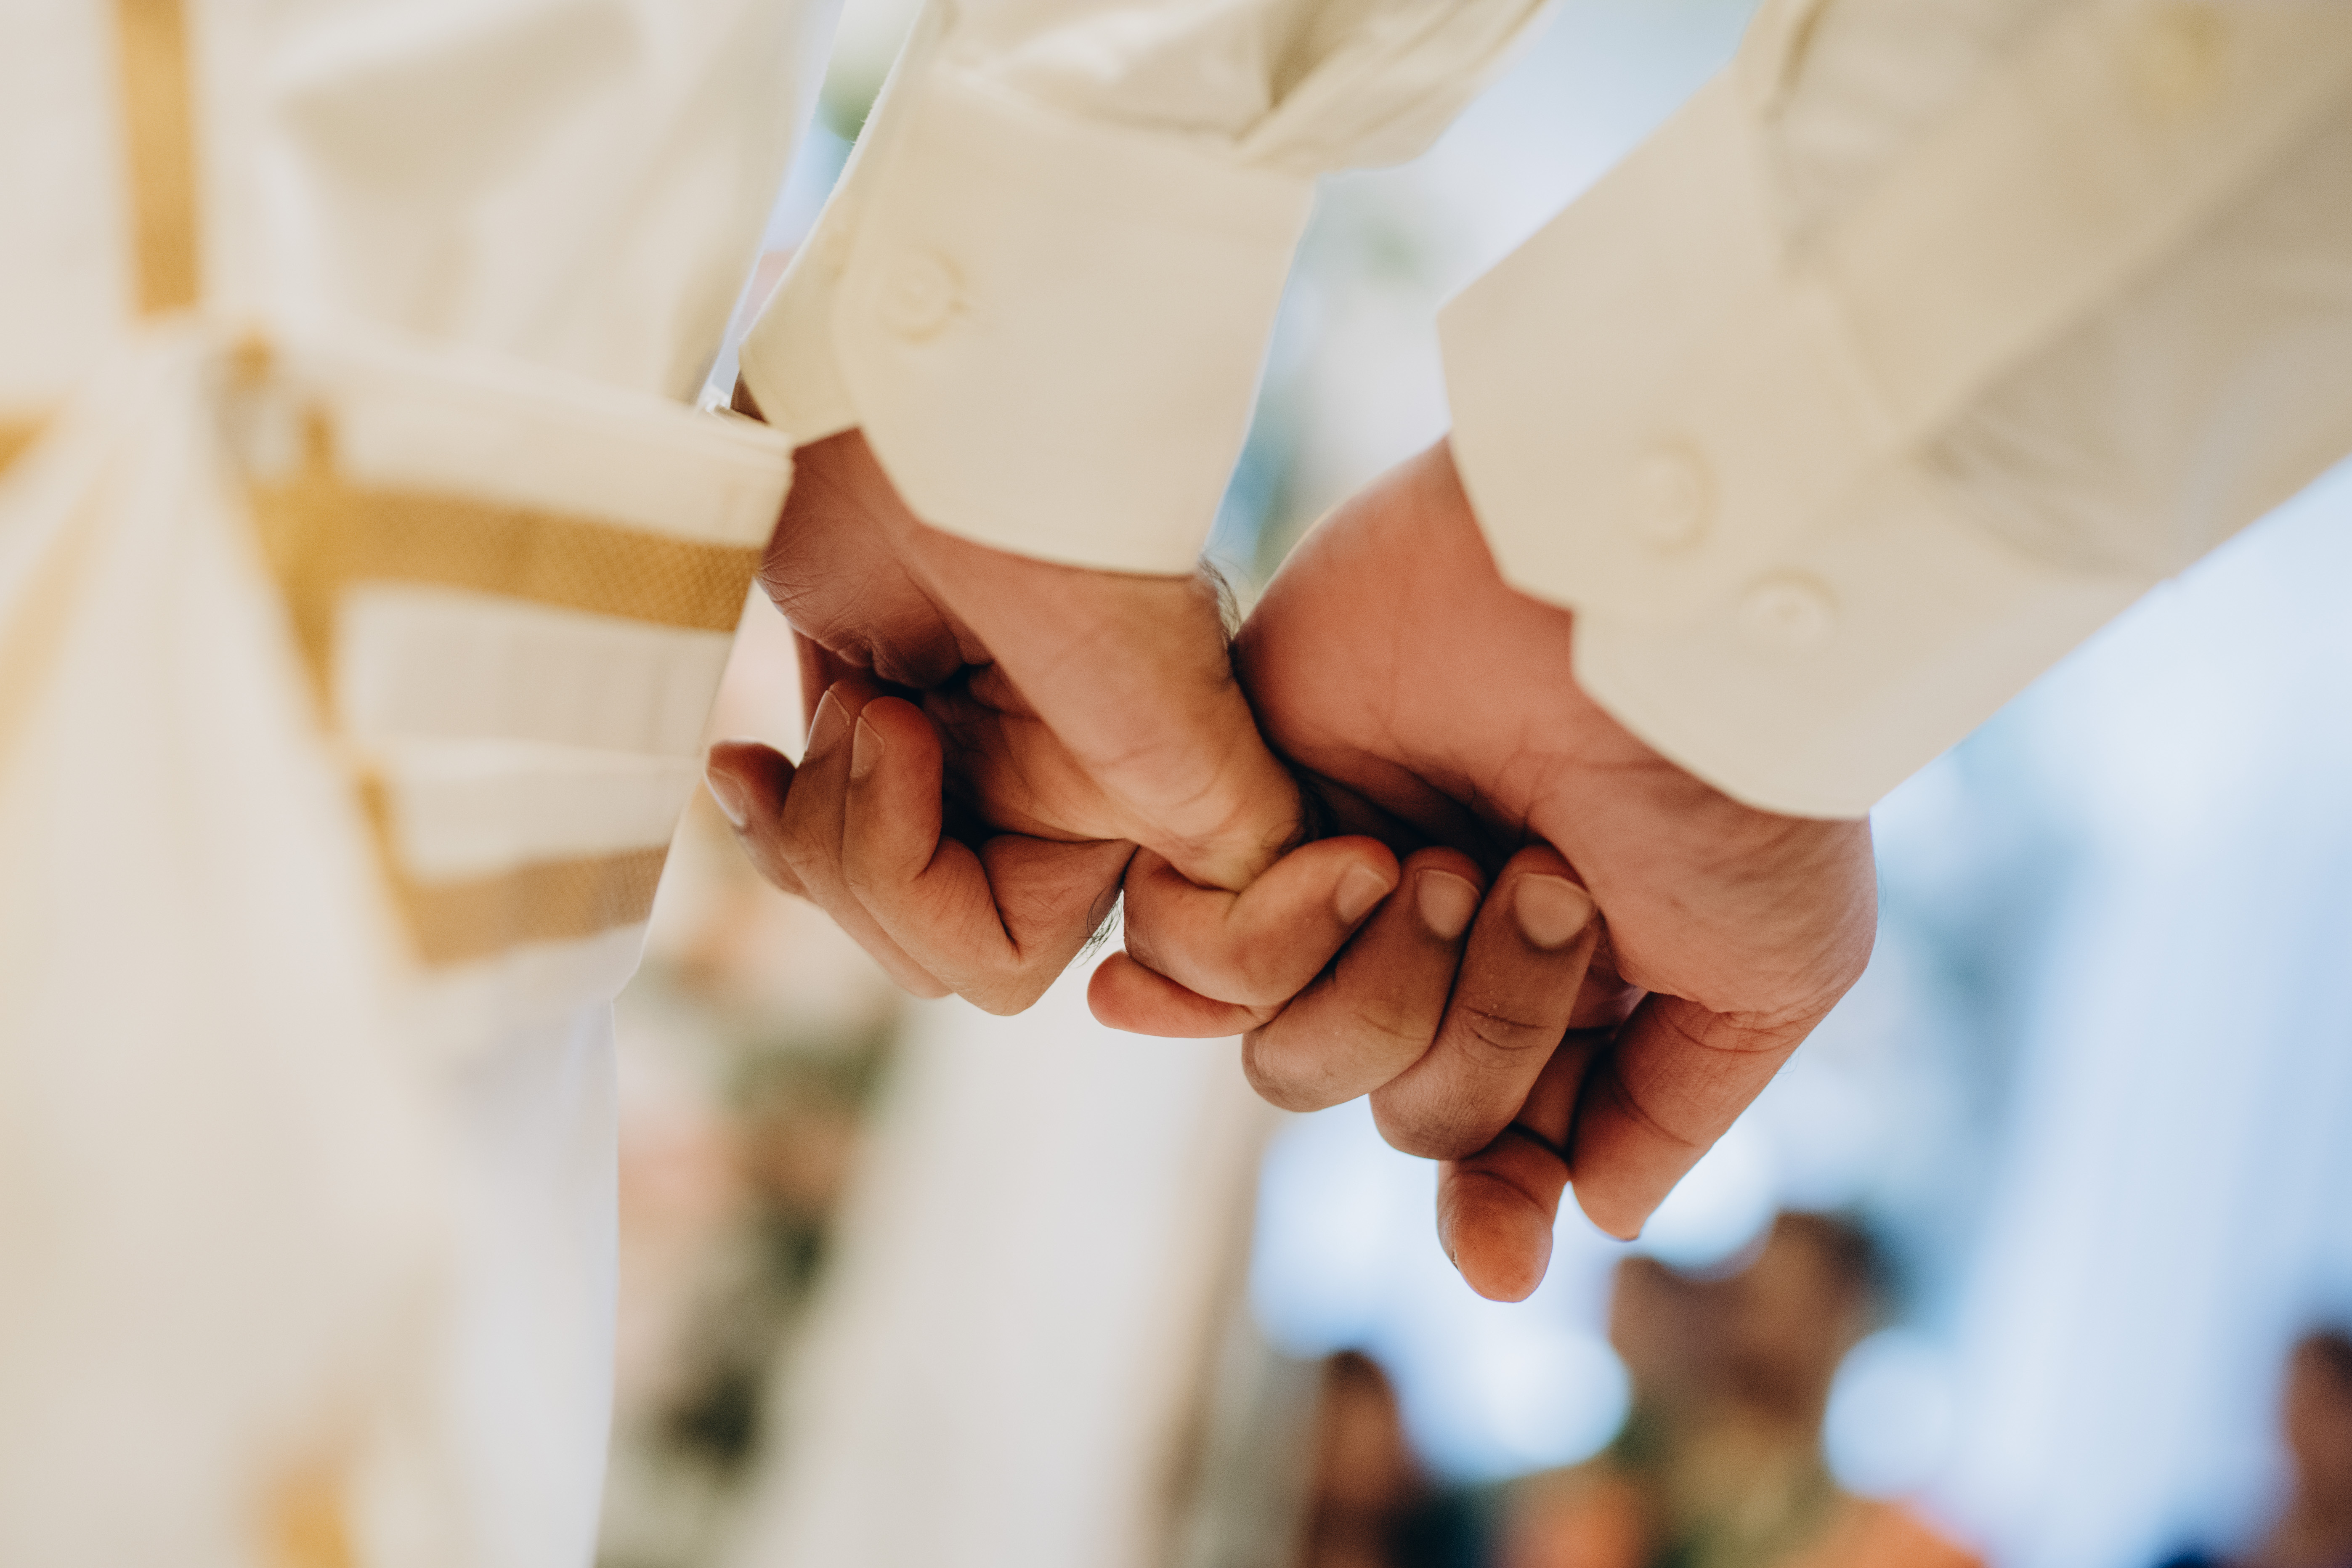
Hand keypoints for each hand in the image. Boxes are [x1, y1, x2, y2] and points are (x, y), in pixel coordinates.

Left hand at [705, 418, 1395, 1012]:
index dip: (947, 912)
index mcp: (1123, 808)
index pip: (1006, 958)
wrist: (927, 390)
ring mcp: (953, 754)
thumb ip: (1232, 827)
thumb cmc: (1047, 531)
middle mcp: (1041, 795)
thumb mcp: (1165, 704)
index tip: (920, 778)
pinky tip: (745, 753)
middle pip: (916, 941)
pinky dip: (768, 805)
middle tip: (875, 722)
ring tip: (845, 698)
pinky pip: (804, 831)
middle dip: (866, 857)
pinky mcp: (871, 707)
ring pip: (852, 892)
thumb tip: (1334, 904)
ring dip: (818, 815)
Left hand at [1093, 440, 1876, 1293]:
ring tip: (1457, 863)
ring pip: (1290, 1055)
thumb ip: (1666, 1105)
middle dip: (1481, 1035)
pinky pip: (1187, 952)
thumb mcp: (1768, 976)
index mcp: (1563, 980)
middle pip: (1400, 1107)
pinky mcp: (1246, 795)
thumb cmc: (1735, 787)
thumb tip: (1590, 1216)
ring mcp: (1344, 867)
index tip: (1497, 1248)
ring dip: (1387, 985)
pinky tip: (1359, 858)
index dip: (1485, 1206)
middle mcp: (1448, 935)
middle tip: (1545, 890)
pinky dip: (1269, 934)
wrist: (1653, 609)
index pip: (1487, 1141)